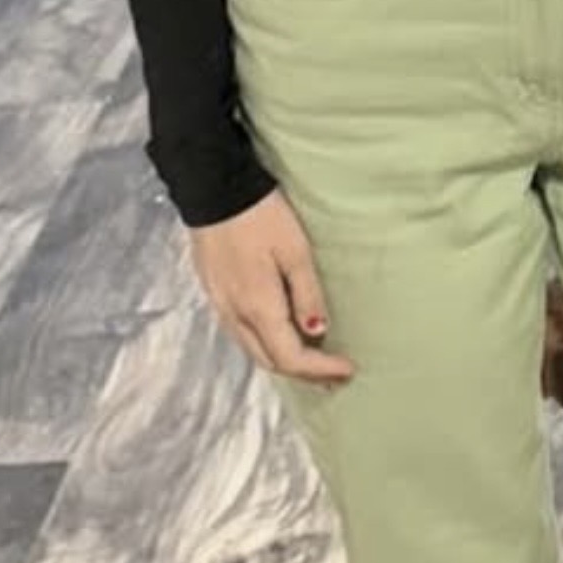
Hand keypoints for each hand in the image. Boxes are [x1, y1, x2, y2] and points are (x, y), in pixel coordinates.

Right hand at [189, 187, 355, 385]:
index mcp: (258, 307)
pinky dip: (266, 344)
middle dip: (305, 373)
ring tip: (313, 361)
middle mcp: (235, 315)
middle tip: (335, 374)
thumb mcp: (294, 250)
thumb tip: (318, 333)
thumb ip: (307, 294)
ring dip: (284, 361)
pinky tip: (280, 335)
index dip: (321, 369)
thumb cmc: (260, 215)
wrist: (215, 188)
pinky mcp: (215, 292)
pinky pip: (242, 333)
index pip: (291, 357)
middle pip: (271, 361)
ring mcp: (221, 305)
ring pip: (254, 350)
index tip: (348, 369)